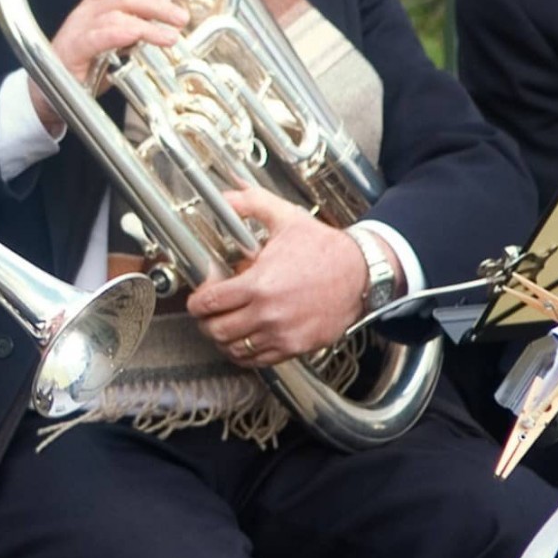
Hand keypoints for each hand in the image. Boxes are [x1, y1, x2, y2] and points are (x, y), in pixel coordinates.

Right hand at [29, 0, 188, 132]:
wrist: (46, 96)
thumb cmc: (82, 72)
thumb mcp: (113, 48)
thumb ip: (133, 35)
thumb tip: (163, 28)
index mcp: (95, 7)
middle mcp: (86, 12)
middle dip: (158, 3)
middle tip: (180, 17)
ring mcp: (78, 29)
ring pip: (116, 10)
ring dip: (149, 21)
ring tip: (171, 35)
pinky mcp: (74, 49)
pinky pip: (100, 34)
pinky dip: (124, 33)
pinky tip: (142, 37)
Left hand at [186, 187, 372, 367]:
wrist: (361, 274)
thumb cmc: (325, 249)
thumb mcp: (286, 218)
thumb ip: (251, 204)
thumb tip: (226, 197)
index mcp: (259, 283)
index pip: (209, 303)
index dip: (197, 301)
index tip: (199, 297)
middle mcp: (267, 313)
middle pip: (216, 330)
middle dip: (206, 321)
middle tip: (209, 313)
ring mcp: (281, 334)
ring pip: (233, 349)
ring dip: (223, 338)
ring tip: (225, 325)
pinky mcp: (294, 347)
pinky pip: (256, 360)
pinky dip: (244, 352)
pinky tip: (244, 339)